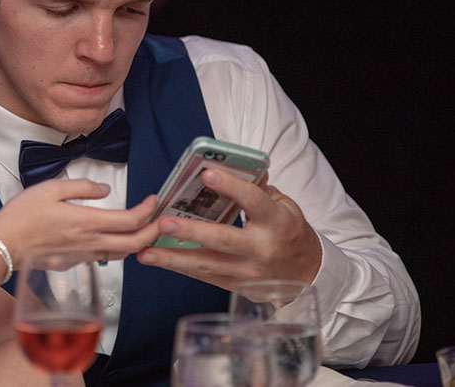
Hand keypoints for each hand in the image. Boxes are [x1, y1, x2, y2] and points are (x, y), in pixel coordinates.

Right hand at [0, 179, 159, 263]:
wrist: (2, 246)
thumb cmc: (21, 216)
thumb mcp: (51, 188)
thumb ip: (83, 187)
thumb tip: (104, 190)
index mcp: (87, 222)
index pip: (130, 221)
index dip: (148, 210)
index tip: (153, 200)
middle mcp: (89, 243)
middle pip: (134, 244)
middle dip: (153, 232)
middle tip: (160, 219)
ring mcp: (82, 257)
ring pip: (120, 254)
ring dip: (137, 242)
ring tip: (142, 228)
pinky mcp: (72, 264)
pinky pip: (101, 257)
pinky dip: (115, 248)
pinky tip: (111, 238)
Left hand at [136, 169, 321, 289]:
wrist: (308, 273)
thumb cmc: (289, 233)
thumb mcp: (284, 207)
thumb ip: (260, 189)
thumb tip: (239, 167)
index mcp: (277, 223)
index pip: (254, 202)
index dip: (232, 187)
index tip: (208, 174)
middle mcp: (262, 249)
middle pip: (224, 239)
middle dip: (191, 232)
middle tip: (163, 223)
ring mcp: (249, 272)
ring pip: (208, 265)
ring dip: (173, 258)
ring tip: (146, 252)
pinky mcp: (237, 286)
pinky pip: (205, 277)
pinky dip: (180, 268)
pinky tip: (158, 260)